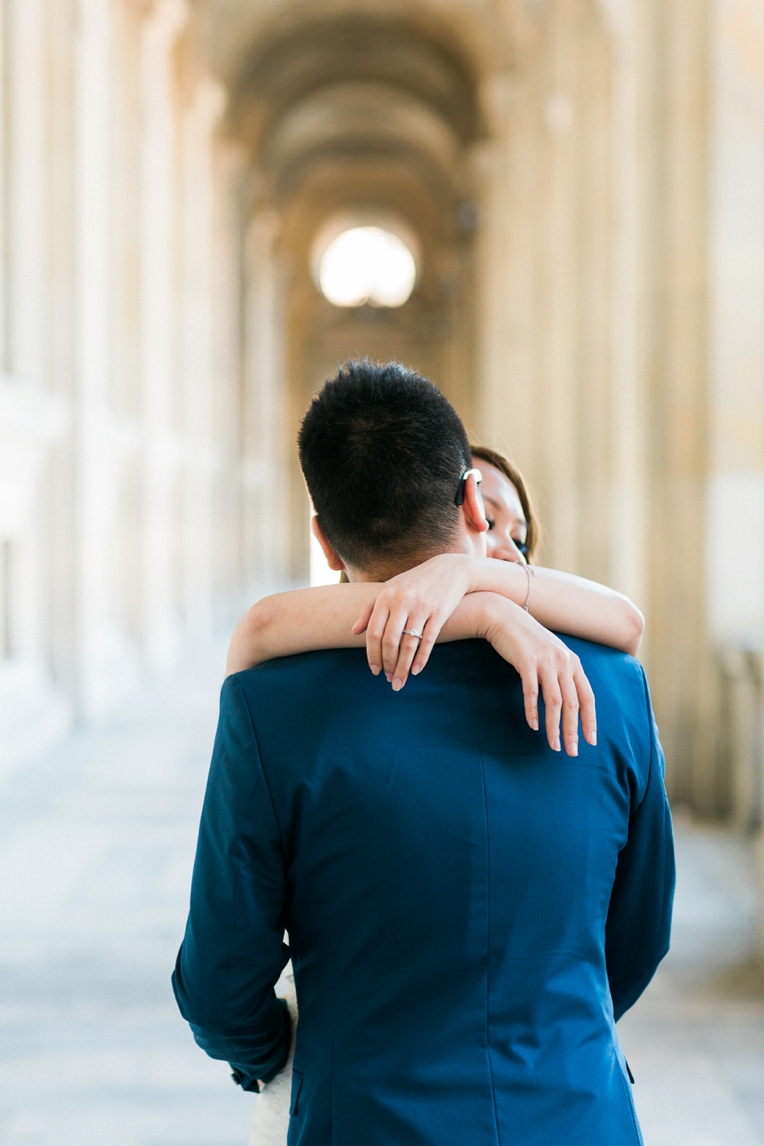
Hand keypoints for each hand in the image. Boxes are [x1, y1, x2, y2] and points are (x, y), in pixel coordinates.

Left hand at [352, 554, 473, 687]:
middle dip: (387, 664)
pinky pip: (428, 641)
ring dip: (403, 667)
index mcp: (386, 596)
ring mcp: (421, 607)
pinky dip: (421, 658)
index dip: (372, 654)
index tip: (374, 670)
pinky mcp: (439, 613)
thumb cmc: (415, 582)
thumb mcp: (390, 589)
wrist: (450, 569)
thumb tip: (353, 632)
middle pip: (390, 641)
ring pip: (408, 644)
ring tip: (400, 681)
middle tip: (388, 679)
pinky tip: (416, 670)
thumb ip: (370, 609)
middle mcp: (402, 601)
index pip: (374, 632)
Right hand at [481, 598, 595, 755]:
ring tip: (552, 745)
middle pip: (573, 704)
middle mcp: (564, 662)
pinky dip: (533, 711)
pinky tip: (533, 725)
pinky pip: (532, 693)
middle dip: (573, 731)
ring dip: (555, 727)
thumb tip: (568, 700)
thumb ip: (562, 673)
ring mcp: (546, 662)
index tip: (590, 740)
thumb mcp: (551, 654)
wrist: (504, 617)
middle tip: (571, 752)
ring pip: (555, 702)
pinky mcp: (527, 662)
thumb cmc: (527, 640)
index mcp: (573, 662)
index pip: (588, 697)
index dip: (590, 721)